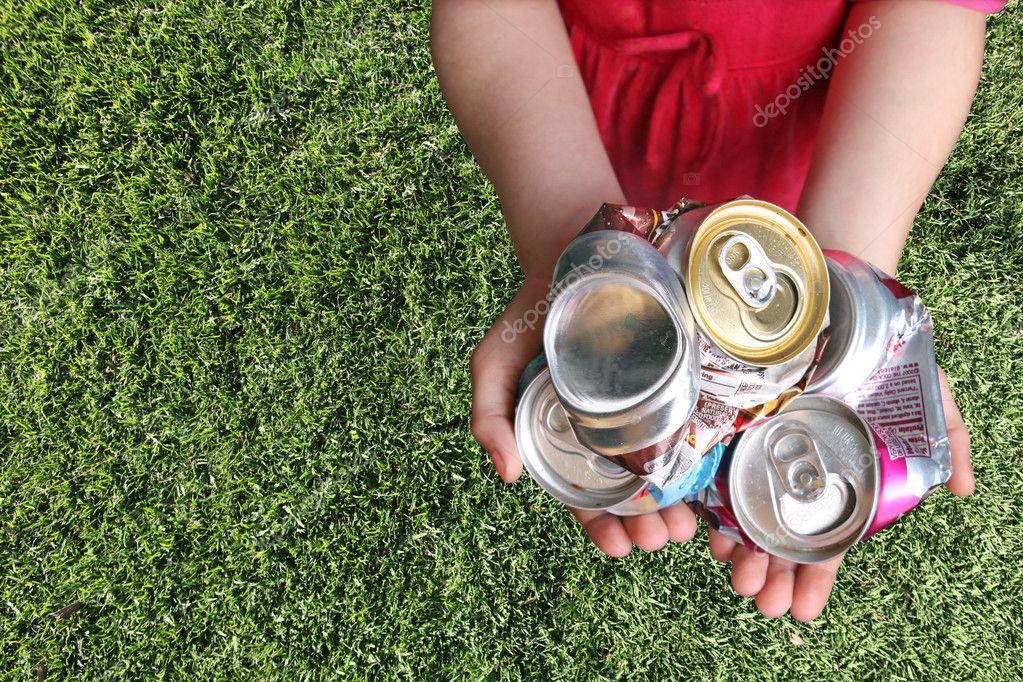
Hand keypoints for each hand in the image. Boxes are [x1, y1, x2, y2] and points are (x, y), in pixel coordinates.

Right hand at [470, 277, 698, 554]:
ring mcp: (643, 405)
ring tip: (686, 526)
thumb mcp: (494, 362)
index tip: (618, 547)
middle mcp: (606, 428)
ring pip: (663, 467)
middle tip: (661, 539)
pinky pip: (689, 426)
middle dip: (644, 522)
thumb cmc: (531, 316)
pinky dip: (699, 460)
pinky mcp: (674, 380)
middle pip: (629, 489)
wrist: (573, 256)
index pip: (582, 492)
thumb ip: (489, 415)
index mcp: (566, 435)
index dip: (598, 524)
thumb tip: (507, 475)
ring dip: (675, 503)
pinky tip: (709, 482)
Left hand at [706, 367, 973, 620]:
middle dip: (771, 573)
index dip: (814, 575)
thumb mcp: (927, 394)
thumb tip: (968, 490)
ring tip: (736, 577)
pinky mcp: (728, 421)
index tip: (803, 610)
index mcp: (838, 475)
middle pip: (779, 533)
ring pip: (743, 510)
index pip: (826, 536)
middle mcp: (796, 467)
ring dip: (738, 550)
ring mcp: (759, 446)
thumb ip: (947, 440)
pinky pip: (712, 468)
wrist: (840, 295)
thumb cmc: (884, 348)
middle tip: (761, 602)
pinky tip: (705, 532)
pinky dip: (707, 503)